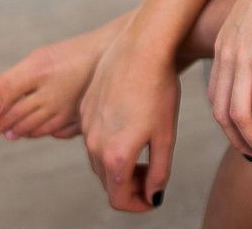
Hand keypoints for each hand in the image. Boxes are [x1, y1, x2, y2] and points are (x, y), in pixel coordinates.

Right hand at [78, 26, 180, 211]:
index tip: (152, 198)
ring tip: (142, 153)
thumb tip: (152, 196)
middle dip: (129, 186)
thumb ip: (158, 172)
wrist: (141, 47)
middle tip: (151, 175)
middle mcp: (94, 144)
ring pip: (98, 161)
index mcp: (115, 156)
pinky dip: (108, 144)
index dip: (137, 205)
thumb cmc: (159, 89)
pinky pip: (93, 137)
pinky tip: (129, 128)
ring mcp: (87, 125)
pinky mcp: (85, 108)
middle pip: (108, 183)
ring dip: (118, 166)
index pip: (119, 200)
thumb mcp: (165, 136)